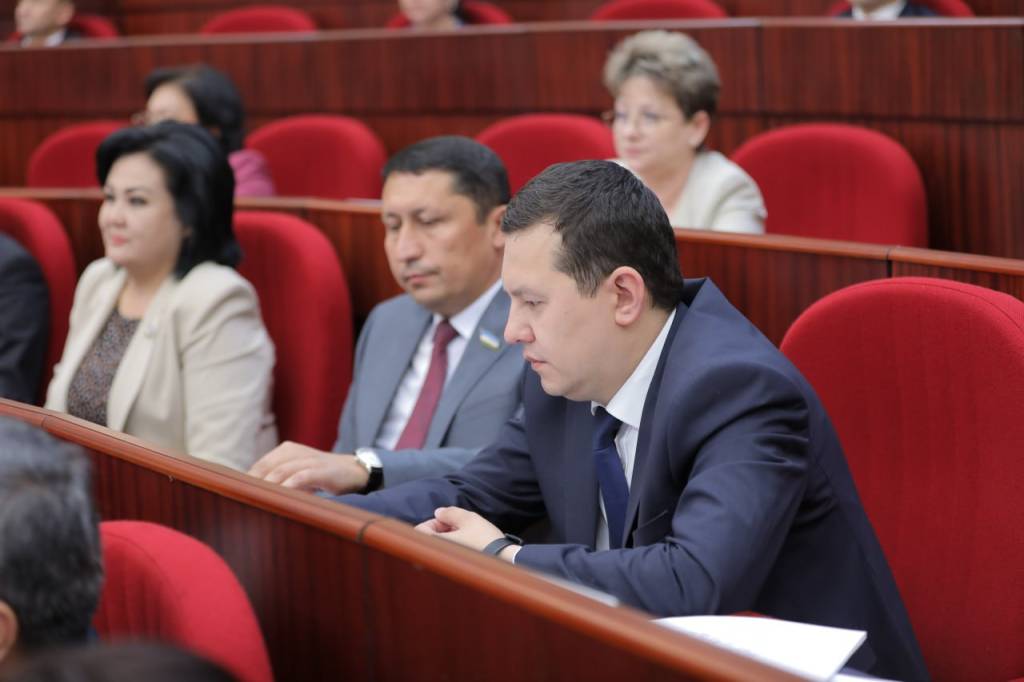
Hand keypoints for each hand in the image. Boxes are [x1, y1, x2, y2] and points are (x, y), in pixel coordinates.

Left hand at [247, 441, 368, 494]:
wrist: (353, 471)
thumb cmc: (320, 476)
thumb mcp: (296, 475)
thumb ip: (278, 481)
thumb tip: (252, 497)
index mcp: (285, 450)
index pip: (259, 465)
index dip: (247, 481)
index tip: (236, 498)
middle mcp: (294, 451)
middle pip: (266, 467)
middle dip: (254, 485)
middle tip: (242, 502)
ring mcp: (308, 458)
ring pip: (281, 471)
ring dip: (268, 487)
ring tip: (257, 501)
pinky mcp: (321, 469)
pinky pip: (301, 476)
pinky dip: (289, 486)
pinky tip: (281, 497)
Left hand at [415, 507, 520, 561]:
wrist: (503, 560)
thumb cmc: (484, 539)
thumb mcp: (468, 519)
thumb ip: (450, 513)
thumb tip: (438, 513)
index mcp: (436, 544)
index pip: (419, 531)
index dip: (433, 522)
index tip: (447, 521)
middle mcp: (437, 557)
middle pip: (429, 540)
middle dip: (442, 530)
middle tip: (458, 526)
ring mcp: (446, 565)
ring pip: (440, 547)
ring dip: (449, 538)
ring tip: (466, 534)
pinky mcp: (456, 571)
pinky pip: (448, 556)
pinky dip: (454, 547)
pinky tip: (469, 544)